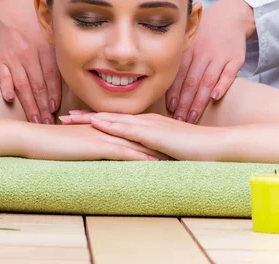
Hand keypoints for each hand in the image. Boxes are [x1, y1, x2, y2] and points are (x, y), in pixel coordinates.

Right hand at [0, 0, 60, 123]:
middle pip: (38, 85)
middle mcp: (30, 54)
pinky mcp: (0, 58)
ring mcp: (14, 57)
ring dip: (28, 104)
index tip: (57, 111)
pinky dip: (5, 86)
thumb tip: (74, 76)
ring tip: (33, 121)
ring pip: (22, 84)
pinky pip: (3, 74)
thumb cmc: (36, 25)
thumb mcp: (52, 35)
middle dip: (43, 107)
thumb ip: (60, 55)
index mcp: (46, 49)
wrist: (10, 8)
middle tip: (47, 124)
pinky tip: (9, 99)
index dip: (54, 95)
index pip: (52, 77)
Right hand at [24, 123, 166, 160]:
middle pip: (138, 136)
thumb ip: (85, 146)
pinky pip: (125, 152)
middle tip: (178, 150)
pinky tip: (155, 164)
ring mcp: (103, 136)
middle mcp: (106, 130)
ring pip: (136, 143)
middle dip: (158, 144)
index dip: (147, 139)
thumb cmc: (48, 144)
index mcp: (101, 129)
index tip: (164, 146)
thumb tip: (92, 154)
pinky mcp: (99, 146)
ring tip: (176, 158)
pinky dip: (141, 158)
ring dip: (156, 151)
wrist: (34, 139)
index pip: (129, 133)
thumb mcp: (72, 145)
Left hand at [60, 112, 221, 160]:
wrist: (216, 146)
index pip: (115, 121)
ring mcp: (148, 125)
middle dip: (84, 117)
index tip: (76, 121)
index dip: (94, 120)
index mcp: (146, 125)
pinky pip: (127, 128)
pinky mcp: (154, 133)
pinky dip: (110, 125)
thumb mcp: (167, 151)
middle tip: (62, 117)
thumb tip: (140, 161)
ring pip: (113, 119)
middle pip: (108, 117)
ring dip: (89, 118)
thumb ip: (152, 152)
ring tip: (69, 118)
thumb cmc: (195, 151)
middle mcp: (144, 121)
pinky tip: (96, 124)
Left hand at [166, 0, 255, 122]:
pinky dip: (222, 85)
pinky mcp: (236, 58)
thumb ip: (178, 64)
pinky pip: (229, 74)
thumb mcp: (188, 44)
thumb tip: (163, 90)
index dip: (173, 93)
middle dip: (183, 103)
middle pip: (191, 82)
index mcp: (187, 52)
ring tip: (192, 117)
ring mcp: (219, 56)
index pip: (177, 76)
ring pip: (207, 81)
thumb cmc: (204, 36)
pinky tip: (215, 98)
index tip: (169, 109)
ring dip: (199, 101)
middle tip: (178, 121)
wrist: (230, 16)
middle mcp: (201, 54)